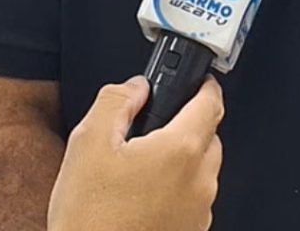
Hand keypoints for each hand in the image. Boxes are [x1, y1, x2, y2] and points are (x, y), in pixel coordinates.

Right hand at [48, 75, 224, 230]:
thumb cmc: (90, 223)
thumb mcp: (88, 144)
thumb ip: (116, 101)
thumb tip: (136, 87)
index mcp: (181, 150)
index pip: (212, 102)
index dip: (204, 86)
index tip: (198, 82)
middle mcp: (200, 180)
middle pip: (208, 136)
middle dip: (187, 126)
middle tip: (154, 132)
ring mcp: (198, 212)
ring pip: (202, 170)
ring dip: (182, 163)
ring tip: (141, 173)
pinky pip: (193, 200)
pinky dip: (178, 193)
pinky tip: (144, 200)